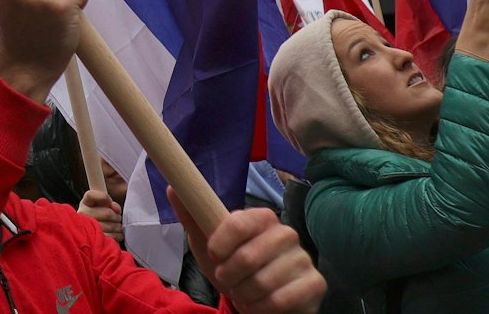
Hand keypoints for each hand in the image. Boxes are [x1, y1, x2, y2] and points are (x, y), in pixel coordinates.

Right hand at [77, 187, 123, 244]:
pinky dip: (117, 236)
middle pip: (108, 213)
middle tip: (116, 219)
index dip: (104, 197)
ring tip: (115, 227)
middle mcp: (82, 215)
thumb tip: (116, 208)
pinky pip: (111, 237)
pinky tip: (115, 234)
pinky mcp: (93, 241)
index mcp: (85, 203)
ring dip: (118, 227)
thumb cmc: (102, 218)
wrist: (95, 238)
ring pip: (111, 226)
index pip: (91, 195)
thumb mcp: (105, 206)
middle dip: (116, 217)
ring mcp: (87, 228)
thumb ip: (111, 203)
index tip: (109, 201)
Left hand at [168, 188, 325, 313]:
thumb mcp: (207, 242)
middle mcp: (286, 234)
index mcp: (261, 218)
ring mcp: (303, 258)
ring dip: (244, 295)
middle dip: (229, 276)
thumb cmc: (232, 265)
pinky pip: (281, 300)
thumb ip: (193, 216)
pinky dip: (261, 308)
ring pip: (262, 282)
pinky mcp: (315, 284)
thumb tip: (173, 187)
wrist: (259, 297)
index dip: (220, 243)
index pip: (238, 223)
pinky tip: (259, 305)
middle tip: (229, 280)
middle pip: (248, 257)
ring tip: (244, 293)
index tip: (214, 255)